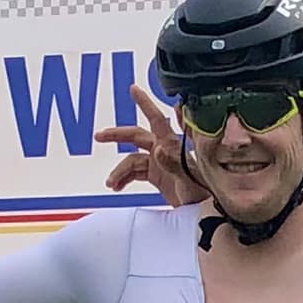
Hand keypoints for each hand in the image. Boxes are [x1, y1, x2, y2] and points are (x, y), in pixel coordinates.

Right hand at [95, 83, 208, 204]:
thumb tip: (157, 150)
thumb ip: (174, 164)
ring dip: (119, 170)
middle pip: (136, 136)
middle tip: (99, 136)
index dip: (145, 103)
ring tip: (111, 183)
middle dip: (117, 136)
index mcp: (172, 146)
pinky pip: (135, 173)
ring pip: (132, 159)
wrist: (204, 213)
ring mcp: (159, 163)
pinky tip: (116, 186)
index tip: (133, 89)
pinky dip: (124, 178)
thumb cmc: (200, 195)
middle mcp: (164, 151)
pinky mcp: (157, 176)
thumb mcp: (188, 180)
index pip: (157, 119)